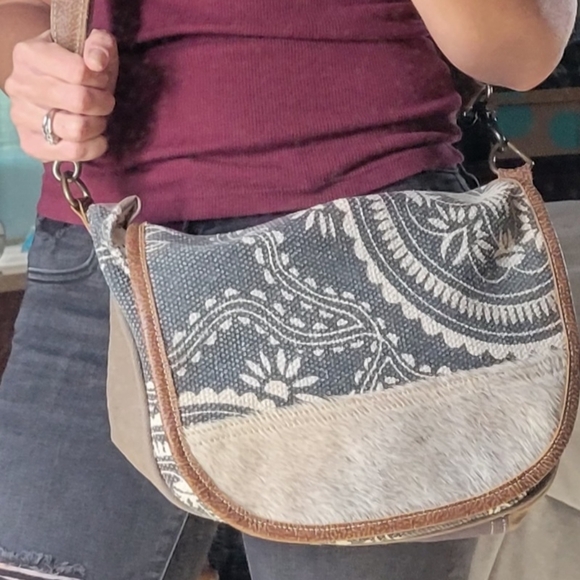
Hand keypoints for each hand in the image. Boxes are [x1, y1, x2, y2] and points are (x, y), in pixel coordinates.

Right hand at [4, 28, 117, 161]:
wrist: (54, 87)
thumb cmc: (76, 67)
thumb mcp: (91, 47)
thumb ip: (100, 45)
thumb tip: (97, 62)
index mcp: (29, 54)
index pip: (78, 71)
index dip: (100, 78)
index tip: (101, 79)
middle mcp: (19, 85)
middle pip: (79, 102)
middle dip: (103, 103)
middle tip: (104, 101)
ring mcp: (21, 117)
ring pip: (77, 130)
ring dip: (98, 125)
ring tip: (98, 118)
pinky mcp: (31, 144)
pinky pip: (72, 153)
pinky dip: (94, 148)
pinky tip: (97, 138)